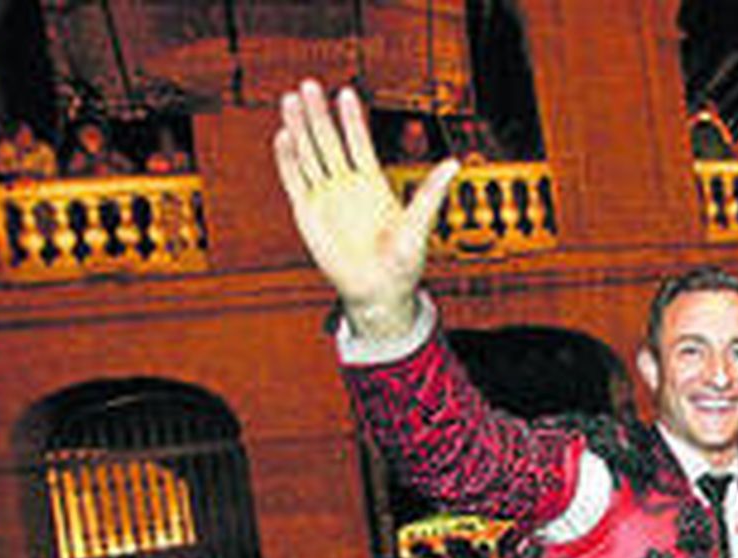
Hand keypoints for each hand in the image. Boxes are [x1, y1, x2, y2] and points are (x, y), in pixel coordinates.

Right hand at [273, 80, 459, 337]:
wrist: (380, 292)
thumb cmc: (402, 263)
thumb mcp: (419, 224)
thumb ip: (431, 192)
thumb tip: (454, 164)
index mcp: (372, 183)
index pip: (358, 141)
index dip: (351, 118)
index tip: (345, 92)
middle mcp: (346, 185)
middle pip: (328, 140)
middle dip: (318, 114)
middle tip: (308, 84)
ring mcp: (326, 197)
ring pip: (308, 155)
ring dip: (299, 128)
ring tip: (290, 100)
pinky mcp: (308, 214)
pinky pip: (295, 181)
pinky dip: (288, 160)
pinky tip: (284, 137)